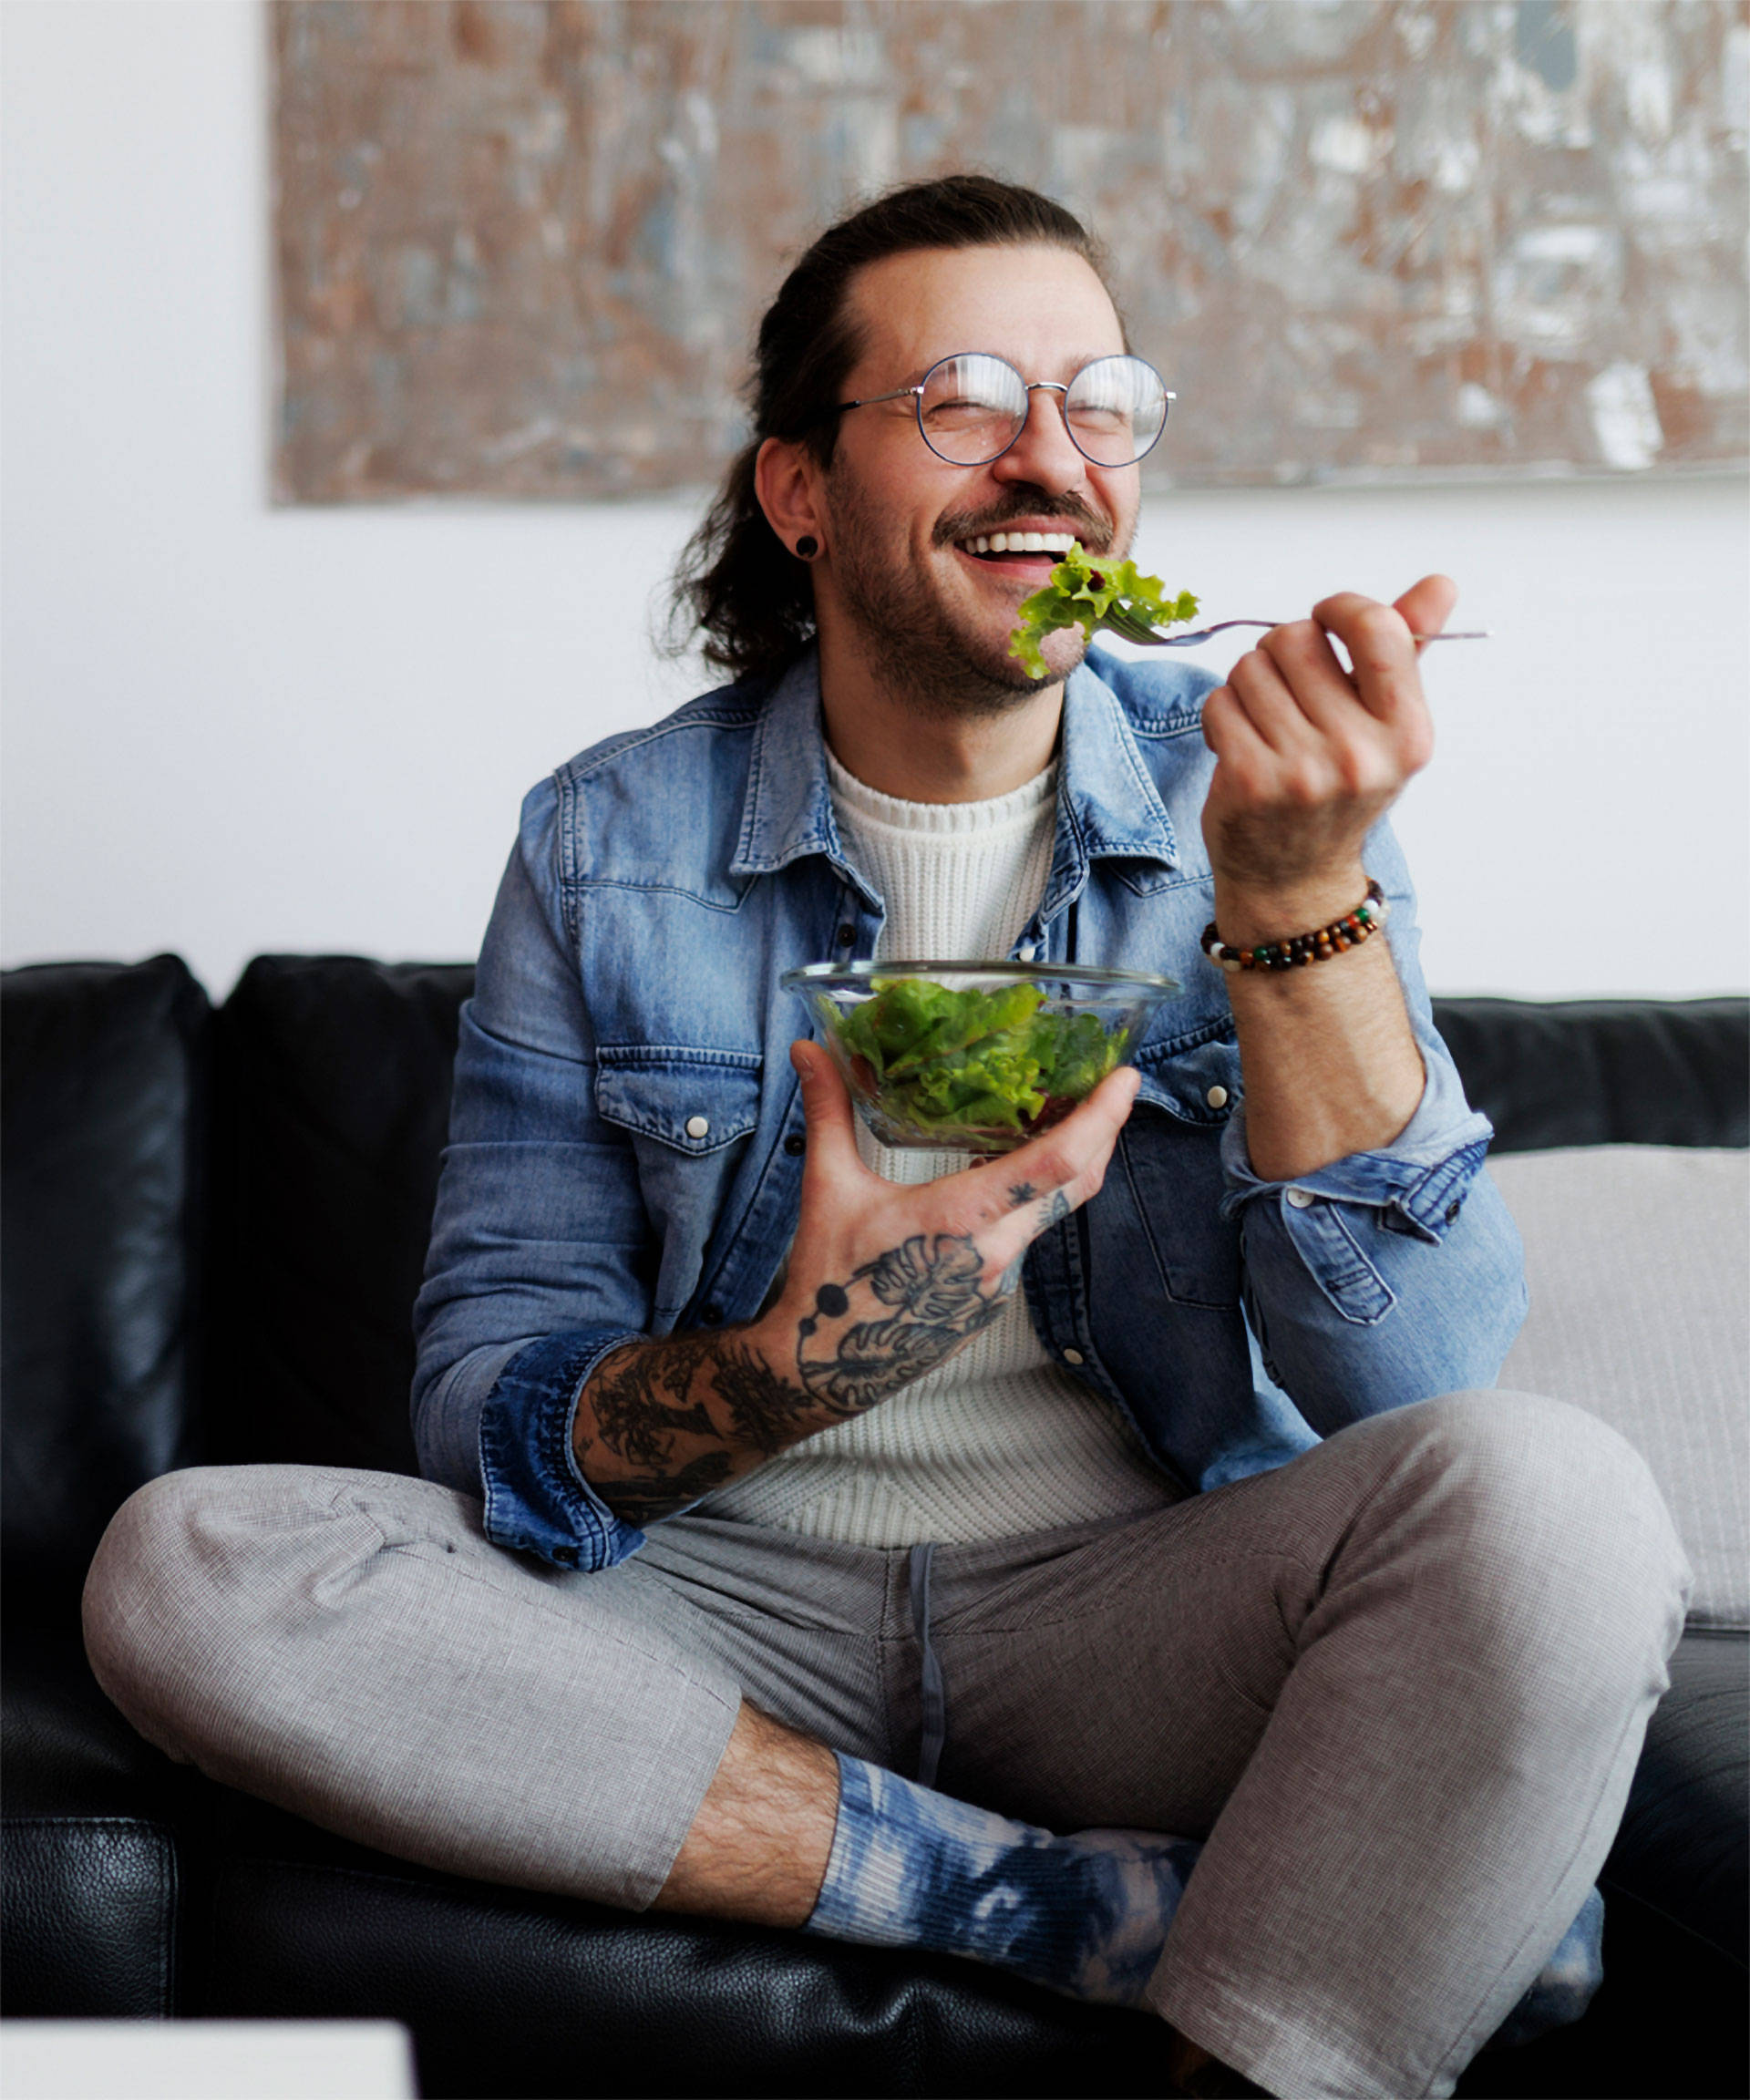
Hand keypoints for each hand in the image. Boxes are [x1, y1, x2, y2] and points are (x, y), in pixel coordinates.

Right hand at [757, 1041, 1140, 1415]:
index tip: (1127, 1078)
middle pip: (1076, 1184)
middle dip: (1105, 1130)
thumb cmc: (829, 1280)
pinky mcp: (993, 1298)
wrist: (825, 1365)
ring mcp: (1000, 1280)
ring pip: (1051, 1211)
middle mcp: (996, 1250)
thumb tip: (808, 1050)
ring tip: (1060, 1117)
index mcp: (963, 1217)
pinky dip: (1029, 1201)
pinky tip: (1006, 1175)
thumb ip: (829, 1112)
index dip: (1101, 1117)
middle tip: (1116, 1085)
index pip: (1056, 1163)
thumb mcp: (828, 1187)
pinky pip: (1025, 1237)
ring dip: (1066, 1165)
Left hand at [1199, 575, 1454, 941]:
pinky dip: (1222, 715)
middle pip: (1295, 638)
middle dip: (1281, 653)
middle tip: (1290, 692)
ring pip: (1249, 668)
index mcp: (1408, 732)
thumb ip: (1408, 649)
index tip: (1326, 622)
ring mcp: (1302, 772)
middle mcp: (1361, 754)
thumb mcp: (1387, 725)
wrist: (1295, 878)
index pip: (1377, 628)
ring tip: (1267, 724)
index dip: (1339, 609)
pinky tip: (1240, 744)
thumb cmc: (1340, 787)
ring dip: (1249, 685)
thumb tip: (1440, 584)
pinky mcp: (1248, 782)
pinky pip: (1219, 703)